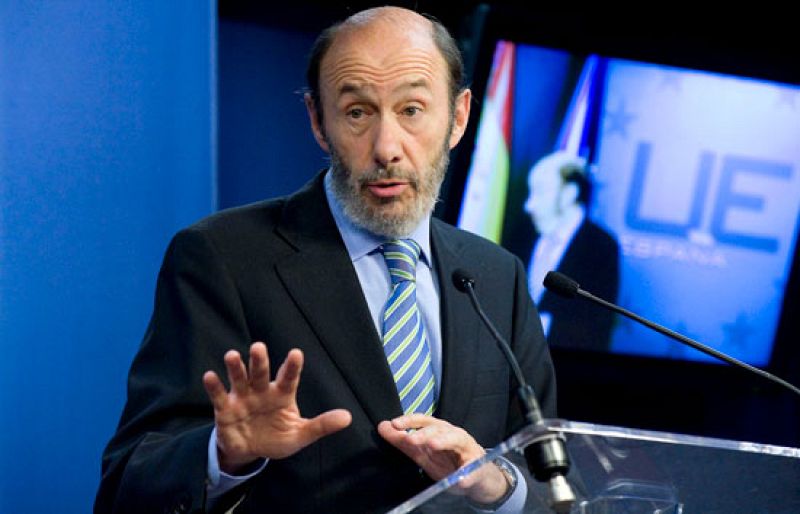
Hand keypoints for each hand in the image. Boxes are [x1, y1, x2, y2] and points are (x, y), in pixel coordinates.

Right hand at [203, 342, 351, 473]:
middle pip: (260, 372)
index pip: (288, 378)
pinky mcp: (225, 408)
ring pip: (239, 378)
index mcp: (282, 394)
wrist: (250, 451)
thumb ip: (321, 425)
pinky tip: (210, 376)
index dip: (292, 366)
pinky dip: (214, 386)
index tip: (296, 353)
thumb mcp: (300, 435)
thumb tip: (347, 418)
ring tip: (232, 355)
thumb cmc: (277, 436)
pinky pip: (219, 395)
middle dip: (259, 360)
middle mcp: (262, 391)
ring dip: (235, 367)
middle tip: (258, 347)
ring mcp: (242, 397)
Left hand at [377, 414, 510, 504]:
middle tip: (411, 439)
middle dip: (424, 433)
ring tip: (433, 445)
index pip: (423, 421)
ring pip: (456, 440)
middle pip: (438, 428)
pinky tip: (461, 480)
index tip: (394, 424)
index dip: (409, 421)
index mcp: (439, 430)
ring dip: (443, 441)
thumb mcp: (423, 453)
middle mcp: (453, 434)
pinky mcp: (477, 466)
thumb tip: (382, 427)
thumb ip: (403, 441)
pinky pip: (472, 469)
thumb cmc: (448, 461)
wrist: (477, 477)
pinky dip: (467, 475)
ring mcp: (467, 448)